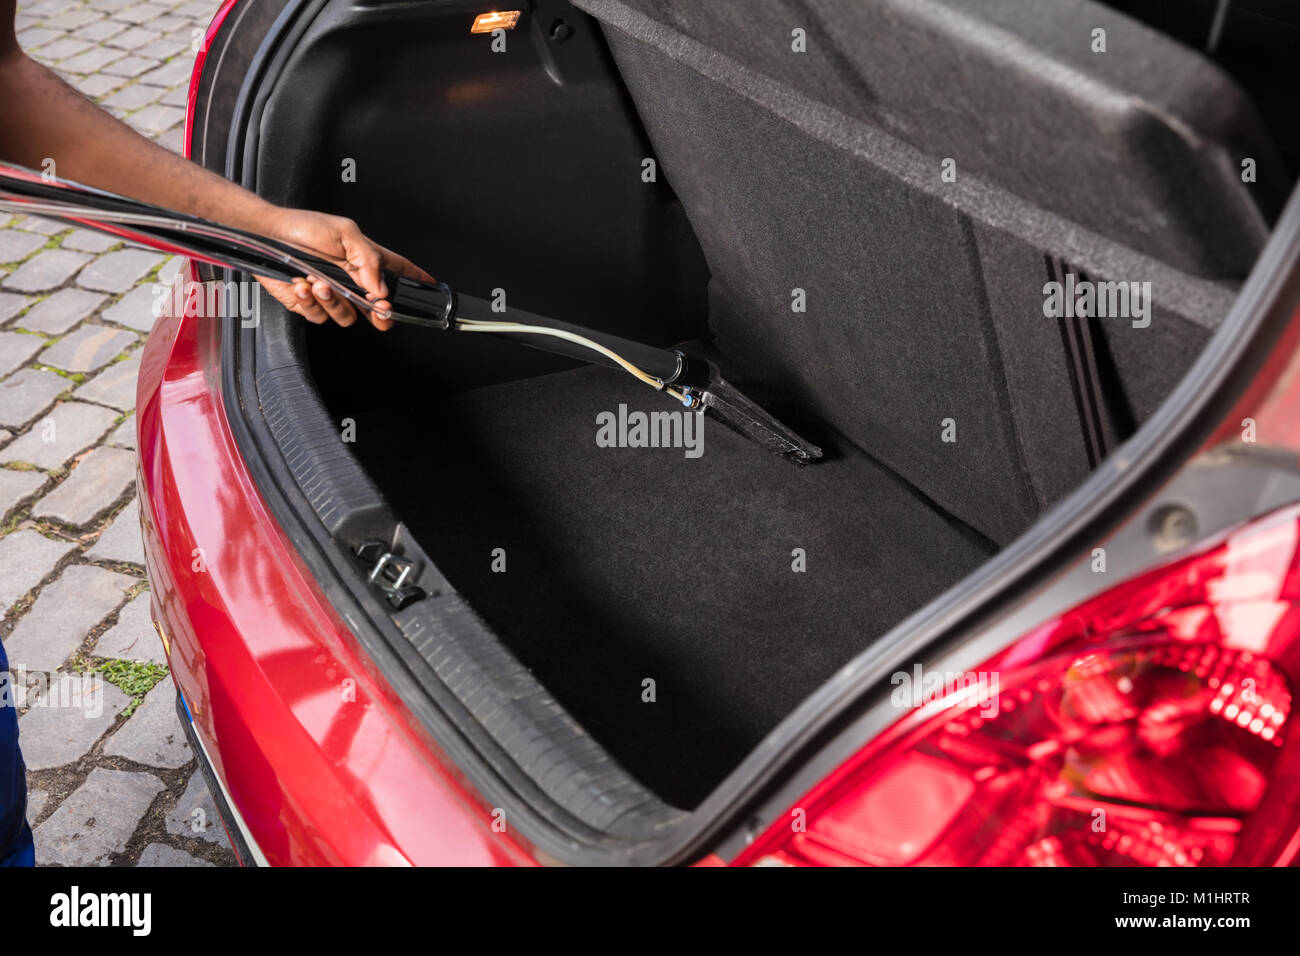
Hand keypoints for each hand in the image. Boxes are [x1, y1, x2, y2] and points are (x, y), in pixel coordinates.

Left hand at [257, 207, 433, 329]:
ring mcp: (332, 294)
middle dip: (380, 313)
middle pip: (377, 308)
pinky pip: (320, 317)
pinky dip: (311, 302)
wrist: (266, 237)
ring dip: (334, 301)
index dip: (415, 278)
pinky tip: (303, 286)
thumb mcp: (344, 232)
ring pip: (348, 316)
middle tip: (375, 306)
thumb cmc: (301, 227)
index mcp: (363, 259)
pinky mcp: (310, 304)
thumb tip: (381, 287)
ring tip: (320, 283)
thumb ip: (368, 259)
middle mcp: (350, 280)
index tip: (429, 285)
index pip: (396, 270)